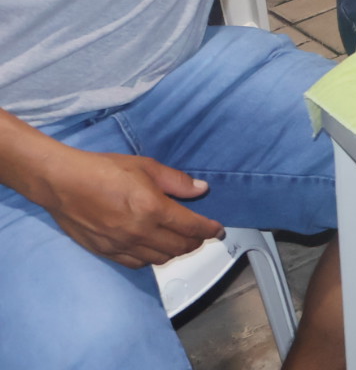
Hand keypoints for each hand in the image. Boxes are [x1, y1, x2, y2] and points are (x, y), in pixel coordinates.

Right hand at [36, 147, 222, 267]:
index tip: (217, 230)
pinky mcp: (106, 252)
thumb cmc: (103, 170)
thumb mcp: (146, 166)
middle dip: (195, 242)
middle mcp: (139, 231)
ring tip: (180, 241)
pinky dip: (152, 258)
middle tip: (201, 234)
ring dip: (175, 251)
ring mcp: (122, 245)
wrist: (63, 182)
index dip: (209, 230)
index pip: (191, 227)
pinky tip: (155, 248)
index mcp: (153, 208)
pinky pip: (137, 263)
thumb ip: (177, 181)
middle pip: (179, 247)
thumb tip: (201, 189)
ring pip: (160, 258)